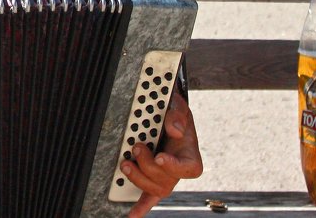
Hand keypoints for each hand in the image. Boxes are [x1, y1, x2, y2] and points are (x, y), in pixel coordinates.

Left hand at [125, 91, 203, 217]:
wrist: (167, 119)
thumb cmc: (175, 116)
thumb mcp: (179, 108)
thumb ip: (177, 114)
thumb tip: (174, 130)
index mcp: (190, 156)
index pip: (189, 169)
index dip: (174, 166)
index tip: (160, 157)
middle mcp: (178, 170)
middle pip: (167, 180)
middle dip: (148, 166)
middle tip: (137, 147)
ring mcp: (165, 177)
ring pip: (154, 189)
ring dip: (138, 178)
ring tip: (125, 163)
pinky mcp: (152, 180)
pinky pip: (148, 198)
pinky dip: (140, 207)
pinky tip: (131, 215)